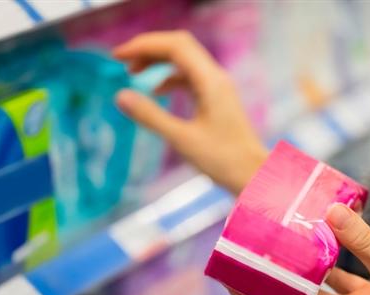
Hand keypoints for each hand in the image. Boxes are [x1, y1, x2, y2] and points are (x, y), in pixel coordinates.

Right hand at [113, 31, 267, 193]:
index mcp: (210, 82)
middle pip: (179, 46)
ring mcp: (218, 87)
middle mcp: (216, 77)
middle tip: (122, 60)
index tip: (117, 56)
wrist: (253, 174)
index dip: (143, 45)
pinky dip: (170, 77)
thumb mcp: (181, 139)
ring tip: (133, 72)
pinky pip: (191, 76)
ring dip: (158, 61)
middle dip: (149, 48)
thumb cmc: (223, 161)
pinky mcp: (218, 98)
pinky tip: (156, 91)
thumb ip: (150, 116)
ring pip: (185, 60)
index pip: (174, 46)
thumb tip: (120, 96)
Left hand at [231, 204, 369, 294]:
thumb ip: (364, 243)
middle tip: (250, 251)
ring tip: (281, 239)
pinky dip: (331, 259)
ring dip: (298, 267)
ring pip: (315, 287)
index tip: (229, 277)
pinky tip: (326, 235)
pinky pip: (341, 277)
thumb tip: (329, 212)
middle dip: (268, 280)